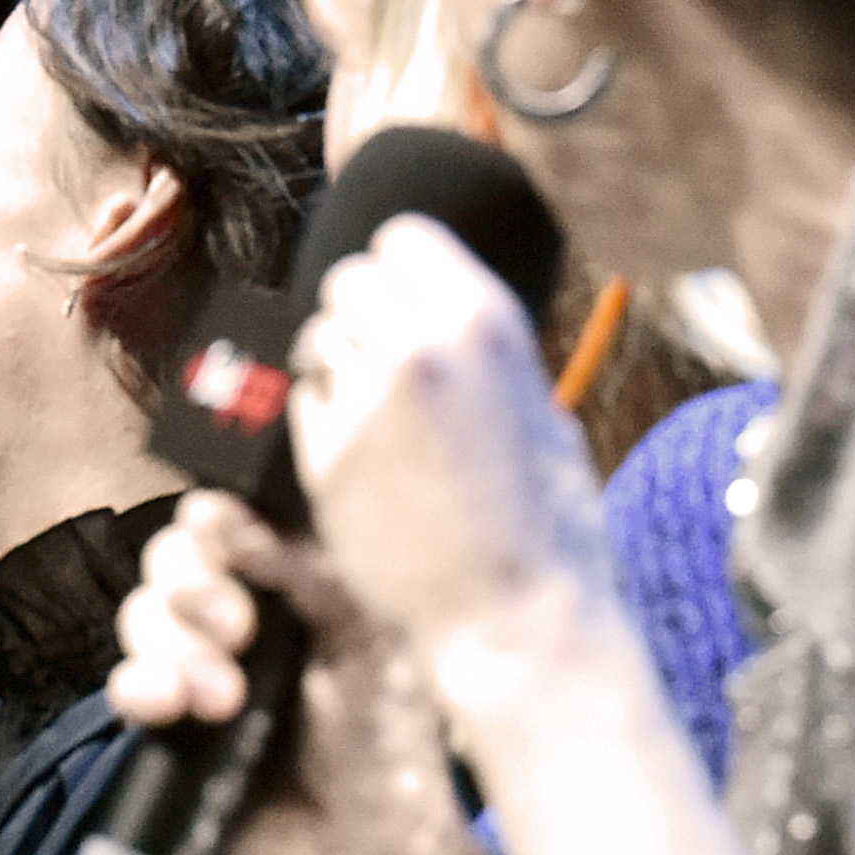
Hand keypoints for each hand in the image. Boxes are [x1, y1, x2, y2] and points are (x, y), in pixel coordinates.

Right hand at [104, 496, 480, 854]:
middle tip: (238, 630)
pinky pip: (129, 688)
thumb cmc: (394, 752)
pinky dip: (136, 686)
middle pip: (176, 562)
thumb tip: (216, 513)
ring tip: (222, 698)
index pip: (237, 524)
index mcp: (304, 585)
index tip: (214, 528)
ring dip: (171, 645)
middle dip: (193, 585)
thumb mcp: (368, 645)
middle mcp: (250, 620)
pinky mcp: (176, 734)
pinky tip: (166, 707)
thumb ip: (302, 574)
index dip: (215, 520)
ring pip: (144, 618)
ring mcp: (206, 674)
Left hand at [280, 215, 612, 681]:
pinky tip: (371, 461)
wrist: (517, 617)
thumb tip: (435, 309)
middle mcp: (417, 347)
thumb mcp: (538, 402)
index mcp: (482, 320)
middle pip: (347, 282)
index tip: (408, 301)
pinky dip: (327, 422)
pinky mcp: (324, 459)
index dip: (401, 270)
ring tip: (385, 418)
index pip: (401, 236)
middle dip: (364, 315)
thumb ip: (479, 347)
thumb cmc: (549, 521)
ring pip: (318, 341)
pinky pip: (306, 405)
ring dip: (341, 367)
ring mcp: (362, 404)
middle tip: (390, 362)